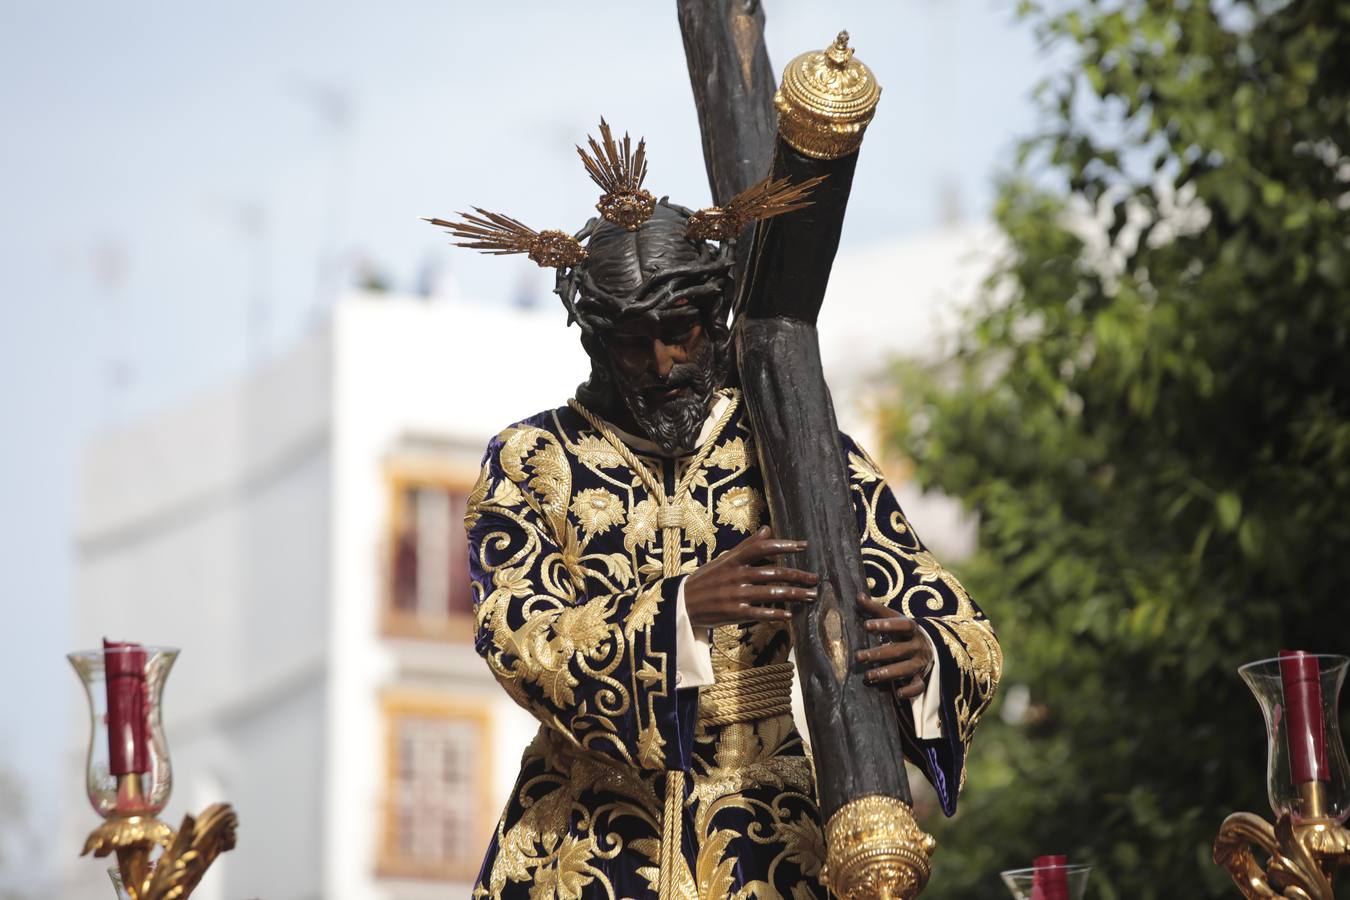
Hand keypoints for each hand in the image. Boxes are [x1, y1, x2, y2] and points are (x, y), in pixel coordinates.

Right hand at [683, 526, 818, 626]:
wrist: (682, 603)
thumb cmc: (707, 580)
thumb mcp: (724, 559)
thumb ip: (748, 546)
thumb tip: (767, 529)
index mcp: (733, 559)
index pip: (762, 548)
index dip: (784, 545)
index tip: (804, 545)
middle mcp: (736, 575)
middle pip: (773, 573)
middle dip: (797, 575)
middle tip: (815, 578)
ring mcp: (735, 595)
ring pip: (771, 593)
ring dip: (794, 594)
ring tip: (810, 595)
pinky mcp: (734, 613)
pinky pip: (760, 613)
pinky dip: (776, 613)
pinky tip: (790, 614)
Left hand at [855, 592, 931, 699]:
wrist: (930, 646)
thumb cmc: (904, 631)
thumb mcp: (894, 618)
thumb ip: (876, 609)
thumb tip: (858, 596)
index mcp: (912, 629)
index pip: (902, 625)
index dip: (886, 625)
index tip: (866, 625)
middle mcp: (918, 646)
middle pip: (900, 650)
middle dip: (879, 654)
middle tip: (858, 656)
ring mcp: (921, 663)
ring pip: (906, 669)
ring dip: (888, 673)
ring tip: (868, 676)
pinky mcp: (921, 677)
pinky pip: (918, 686)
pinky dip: (910, 691)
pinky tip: (897, 693)